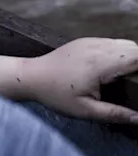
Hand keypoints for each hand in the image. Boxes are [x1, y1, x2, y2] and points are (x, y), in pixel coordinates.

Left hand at [21, 38, 137, 123]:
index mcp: (100, 63)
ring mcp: (90, 41)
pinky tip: (113, 69)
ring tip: (126, 77)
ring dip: (130, 57)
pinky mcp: (84, 41)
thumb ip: (115, 114)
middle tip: (134, 82)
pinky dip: (118, 52)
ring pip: (123, 43)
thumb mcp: (85, 110)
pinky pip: (110, 42)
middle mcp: (97, 47)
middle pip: (133, 48)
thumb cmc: (54, 93)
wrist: (29, 76)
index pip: (136, 56)